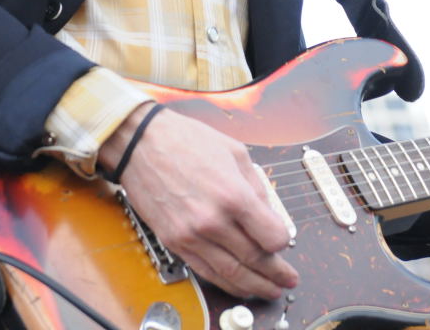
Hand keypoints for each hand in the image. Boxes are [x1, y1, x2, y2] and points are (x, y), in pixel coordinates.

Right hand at [98, 103, 298, 299]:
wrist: (141, 143)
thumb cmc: (185, 140)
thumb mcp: (234, 152)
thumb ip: (256, 185)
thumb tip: (269, 213)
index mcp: (233, 194)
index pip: (272, 237)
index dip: (282, 243)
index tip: (284, 242)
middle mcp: (213, 220)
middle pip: (255, 260)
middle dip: (276, 273)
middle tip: (288, 278)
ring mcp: (192, 235)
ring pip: (231, 274)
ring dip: (255, 286)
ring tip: (270, 289)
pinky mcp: (174, 242)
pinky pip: (205, 272)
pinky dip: (226, 283)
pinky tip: (239, 284)